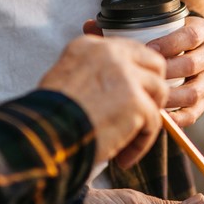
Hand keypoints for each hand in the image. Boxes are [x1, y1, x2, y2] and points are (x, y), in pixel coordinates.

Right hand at [38, 36, 167, 168]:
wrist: (44, 137)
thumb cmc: (49, 117)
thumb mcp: (64, 80)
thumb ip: (91, 74)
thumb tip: (114, 86)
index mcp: (90, 46)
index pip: (129, 50)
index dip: (135, 74)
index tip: (130, 95)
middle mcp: (110, 53)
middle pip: (153, 63)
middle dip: (152, 89)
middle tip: (141, 113)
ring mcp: (126, 76)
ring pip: (158, 92)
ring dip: (148, 118)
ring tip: (129, 140)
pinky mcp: (136, 101)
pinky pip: (153, 122)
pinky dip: (141, 144)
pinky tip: (123, 158)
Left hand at [147, 16, 203, 127]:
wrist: (188, 47)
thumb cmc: (167, 34)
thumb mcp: (165, 23)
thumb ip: (144, 26)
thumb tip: (105, 29)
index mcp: (203, 31)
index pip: (191, 36)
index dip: (170, 43)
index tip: (148, 48)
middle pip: (191, 65)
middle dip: (166, 72)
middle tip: (146, 76)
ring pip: (194, 91)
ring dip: (170, 97)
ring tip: (151, 97)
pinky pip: (194, 112)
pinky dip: (178, 117)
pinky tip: (161, 117)